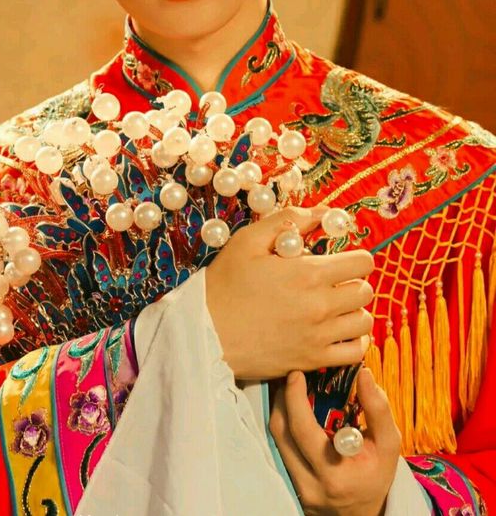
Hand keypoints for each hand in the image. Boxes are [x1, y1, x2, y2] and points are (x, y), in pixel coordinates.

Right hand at [204, 206, 374, 378]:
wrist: (206, 332)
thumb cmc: (226, 283)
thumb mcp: (249, 240)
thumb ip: (289, 221)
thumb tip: (323, 212)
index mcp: (309, 273)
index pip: (363, 262)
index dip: (356, 257)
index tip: (342, 259)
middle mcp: (320, 306)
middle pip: (366, 291)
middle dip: (355, 281)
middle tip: (335, 281)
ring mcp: (318, 336)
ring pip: (364, 321)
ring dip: (354, 310)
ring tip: (335, 305)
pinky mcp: (312, 360)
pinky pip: (355, 352)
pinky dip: (353, 340)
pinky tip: (339, 330)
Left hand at [269, 367, 400, 515]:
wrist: (362, 513)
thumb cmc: (376, 474)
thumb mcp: (388, 445)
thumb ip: (378, 409)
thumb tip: (364, 373)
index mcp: (337, 474)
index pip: (306, 432)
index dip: (296, 399)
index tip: (297, 374)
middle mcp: (312, 483)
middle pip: (283, 433)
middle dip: (283, 398)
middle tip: (292, 375)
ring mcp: (297, 487)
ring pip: (275, 440)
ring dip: (279, 409)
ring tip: (289, 389)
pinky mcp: (289, 486)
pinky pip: (276, 449)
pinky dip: (281, 425)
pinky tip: (289, 410)